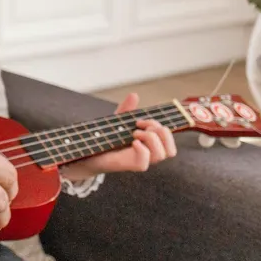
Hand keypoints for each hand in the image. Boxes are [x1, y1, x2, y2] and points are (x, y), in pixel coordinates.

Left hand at [61, 93, 177, 180]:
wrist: (89, 151)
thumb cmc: (107, 138)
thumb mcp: (118, 121)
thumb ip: (127, 109)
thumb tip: (134, 94)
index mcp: (150, 144)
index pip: (169, 140)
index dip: (161, 127)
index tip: (140, 120)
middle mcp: (148, 154)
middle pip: (171, 150)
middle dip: (160, 132)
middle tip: (139, 126)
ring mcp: (140, 161)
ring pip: (161, 155)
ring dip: (150, 138)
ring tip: (134, 134)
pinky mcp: (129, 166)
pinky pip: (144, 163)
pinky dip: (141, 150)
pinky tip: (132, 142)